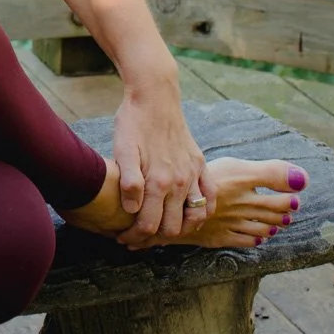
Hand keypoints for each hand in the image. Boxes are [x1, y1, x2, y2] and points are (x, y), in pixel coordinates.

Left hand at [111, 83, 212, 247]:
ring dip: (178, 229)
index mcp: (158, 181)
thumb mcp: (122, 148)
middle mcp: (180, 182)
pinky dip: (202, 213)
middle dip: (153, 238)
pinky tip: (190, 217)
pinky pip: (210, 198)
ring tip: (160, 229)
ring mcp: (193, 174)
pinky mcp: (201, 165)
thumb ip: (128, 181)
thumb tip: (132, 210)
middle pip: (172, 228)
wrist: (155, 95)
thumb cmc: (133, 120)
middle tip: (137, 238)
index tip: (123, 238)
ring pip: (194, 219)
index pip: (148, 225)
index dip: (134, 237)